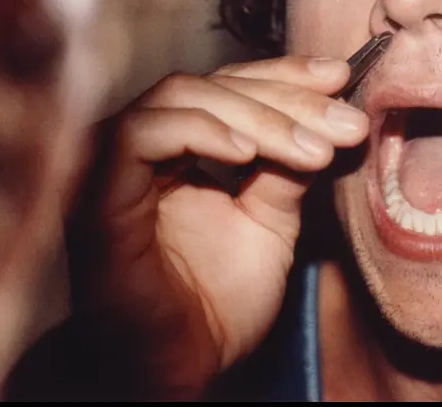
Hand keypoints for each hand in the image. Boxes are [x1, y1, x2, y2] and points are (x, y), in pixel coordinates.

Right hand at [65, 55, 367, 395]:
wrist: (181, 367)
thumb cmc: (218, 303)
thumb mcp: (271, 221)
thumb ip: (288, 168)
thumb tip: (331, 117)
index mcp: (179, 147)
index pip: (231, 85)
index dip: (286, 75)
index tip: (342, 75)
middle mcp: (142, 145)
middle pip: (212, 83)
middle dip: (286, 96)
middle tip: (344, 119)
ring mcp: (114, 163)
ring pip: (180, 96)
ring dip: (255, 114)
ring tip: (313, 148)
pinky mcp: (97, 192)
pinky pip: (139, 135)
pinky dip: (198, 132)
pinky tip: (249, 153)